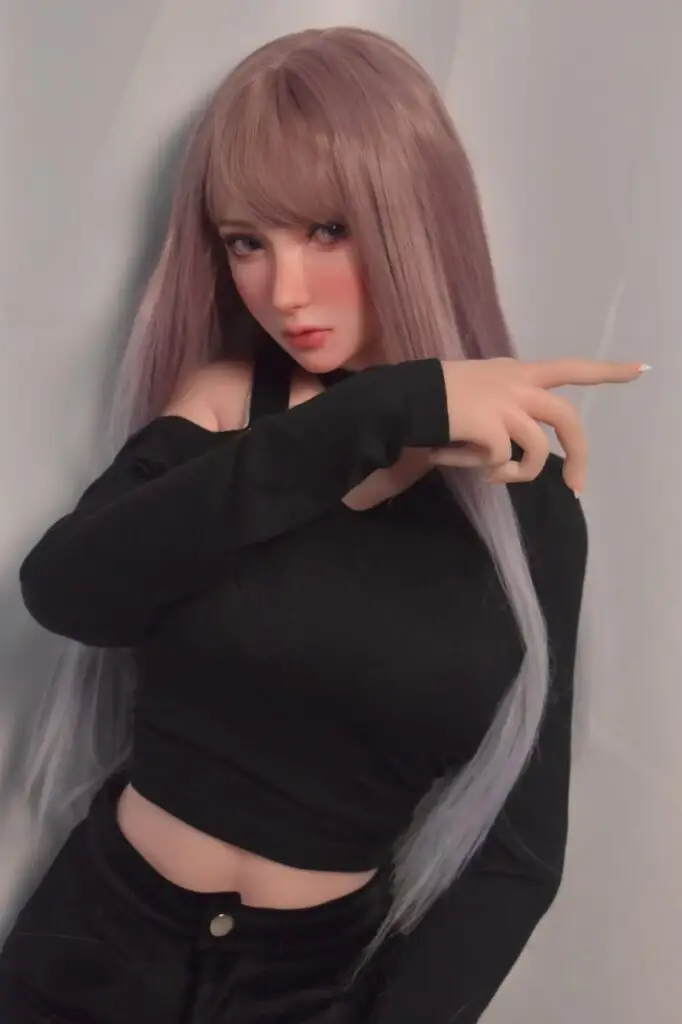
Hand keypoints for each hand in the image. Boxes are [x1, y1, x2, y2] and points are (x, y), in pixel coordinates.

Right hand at [430, 357, 646, 492]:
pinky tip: (454, 460)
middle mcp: (517, 384)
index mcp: (516, 372)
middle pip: (567, 420)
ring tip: (493, 477)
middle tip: (576, 488)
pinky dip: (482, 469)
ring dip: (518, 474)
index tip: (641, 371)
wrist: (401, 398)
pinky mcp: (492, 427)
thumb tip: (504, 453)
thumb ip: (497, 412)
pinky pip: (500, 461)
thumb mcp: (472, 394)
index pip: (570, 367)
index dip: (606, 372)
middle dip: (579, 457)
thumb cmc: (428, 396)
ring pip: (536, 451)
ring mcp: (506, 405)